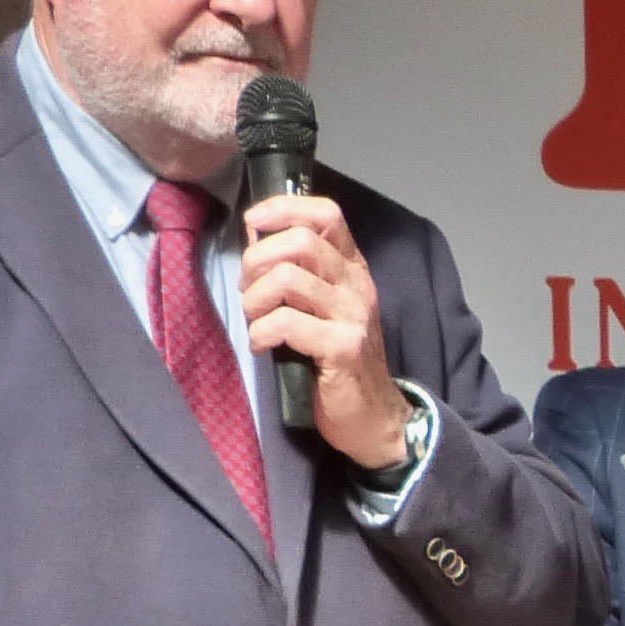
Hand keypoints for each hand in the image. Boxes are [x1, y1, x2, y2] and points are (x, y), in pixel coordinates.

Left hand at [239, 190, 413, 468]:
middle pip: (299, 241)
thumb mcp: (323, 307)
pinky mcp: (343, 347)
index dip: (283, 208)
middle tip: (249, 291)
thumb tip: (255, 238)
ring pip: (287, 278)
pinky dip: (261, 333)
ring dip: (254, 300)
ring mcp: (353, 316)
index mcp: (352, 268)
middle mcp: (356, 285)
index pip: (326, 213)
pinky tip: (262, 346)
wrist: (375, 417)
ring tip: (255, 321)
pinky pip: (285, 323)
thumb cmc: (338, 361)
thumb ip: (298, 273)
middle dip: (256, 261)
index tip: (254, 224)